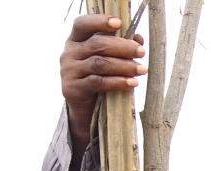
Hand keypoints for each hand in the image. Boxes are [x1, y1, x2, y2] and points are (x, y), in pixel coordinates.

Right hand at [61, 14, 146, 147]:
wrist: (85, 108)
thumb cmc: (100, 77)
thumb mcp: (109, 60)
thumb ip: (121, 48)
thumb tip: (138, 38)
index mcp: (76, 40)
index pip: (82, 24)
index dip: (99, 21)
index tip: (119, 23)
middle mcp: (69, 53)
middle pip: (97, 44)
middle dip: (123, 47)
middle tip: (141, 52)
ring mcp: (69, 71)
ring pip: (99, 63)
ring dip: (124, 66)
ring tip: (142, 69)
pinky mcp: (73, 88)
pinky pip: (98, 82)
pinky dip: (118, 82)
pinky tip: (132, 83)